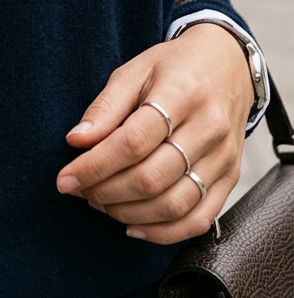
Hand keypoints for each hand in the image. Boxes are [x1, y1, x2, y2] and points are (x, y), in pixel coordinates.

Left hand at [56, 24, 253, 244]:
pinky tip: (134, 226)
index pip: (132, 142)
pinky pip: (198, 219)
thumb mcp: (136, 70)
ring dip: (128, 213)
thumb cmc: (176, 66)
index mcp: (182, 93)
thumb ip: (106, 106)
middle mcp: (208, 128)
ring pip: (173, 204)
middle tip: (81, 191)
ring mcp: (223, 157)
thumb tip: (77, 141)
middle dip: (106, 192)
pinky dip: (163, 232)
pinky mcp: (231, 177)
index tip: (66, 179)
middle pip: (151, 178)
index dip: (94, 166)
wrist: (229, 64)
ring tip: (101, 203)